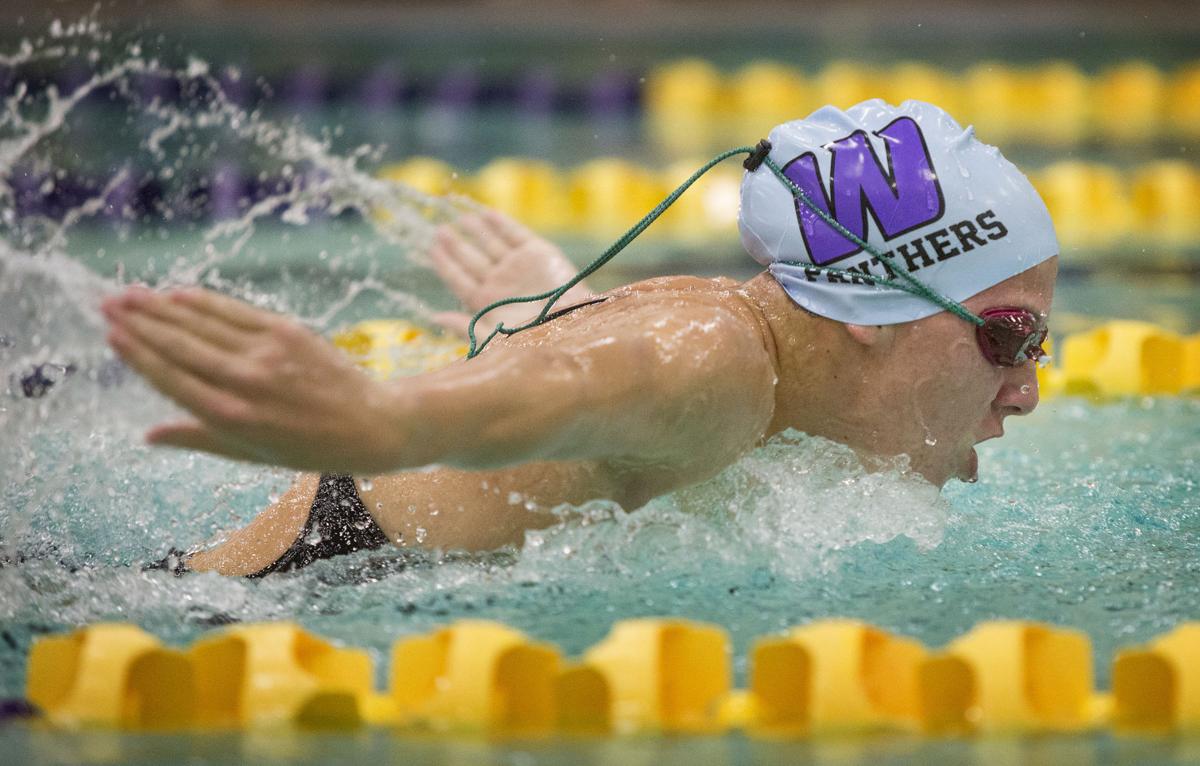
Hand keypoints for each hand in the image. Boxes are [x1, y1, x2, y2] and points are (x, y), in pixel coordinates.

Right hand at [101, 286, 406, 472]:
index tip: (111, 334)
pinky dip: (204, 302)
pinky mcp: (287, 332)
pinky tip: (178, 294)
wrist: (370, 424)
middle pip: (179, 345)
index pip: (171, 378)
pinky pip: (235, 312)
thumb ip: (198, 438)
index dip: (138, 354)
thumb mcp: (251, 455)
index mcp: (230, 417)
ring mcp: (266, 354)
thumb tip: (146, 436)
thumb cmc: (308, 447)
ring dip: (162, 306)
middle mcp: (243, 382)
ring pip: (202, 324)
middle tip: (106, 303)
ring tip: (129, 293)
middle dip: (139, 322)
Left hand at [428, 209, 593, 336]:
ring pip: (491, 243)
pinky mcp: (539, 253)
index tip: (431, 250)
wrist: (574, 329)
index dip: (445, 265)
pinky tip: (487, 213)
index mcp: (487, 303)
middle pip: (471, 259)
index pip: (459, 280)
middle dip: (456, 245)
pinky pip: (516, 234)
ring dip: (476, 231)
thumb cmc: (534, 342)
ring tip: (462, 219)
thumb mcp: (493, 340)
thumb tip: (435, 316)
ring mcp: (519, 267)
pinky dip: (502, 224)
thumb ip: (464, 327)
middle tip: (440, 231)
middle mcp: (501, 283)